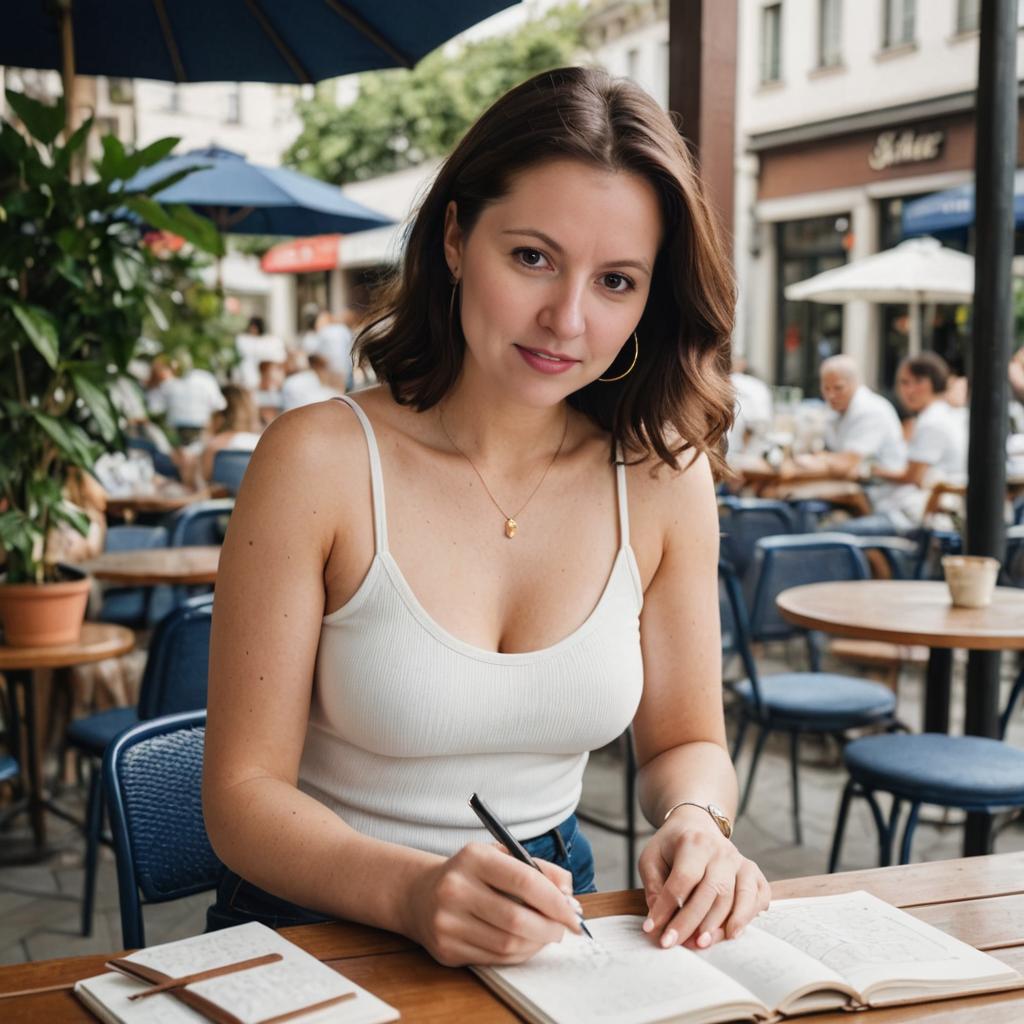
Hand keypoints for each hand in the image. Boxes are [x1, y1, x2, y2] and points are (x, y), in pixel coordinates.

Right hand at [404, 842, 581, 966]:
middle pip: (517, 918)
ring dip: (536, 943)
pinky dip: (518, 955)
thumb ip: (537, 868)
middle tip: (564, 928)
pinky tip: (524, 944)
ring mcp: (448, 922)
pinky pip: (494, 959)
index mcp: (473, 858)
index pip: (524, 880)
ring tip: (546, 935)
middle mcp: (456, 889)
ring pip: (507, 944)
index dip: (555, 900)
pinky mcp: (446, 949)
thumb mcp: (500, 856)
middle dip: (550, 927)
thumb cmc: (470, 873)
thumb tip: (568, 893)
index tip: (573, 912)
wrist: (420, 894)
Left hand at [638, 806, 768, 950]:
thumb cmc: (671, 846)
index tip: (653, 929)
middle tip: (677, 944)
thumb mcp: (651, 857)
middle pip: (712, 891)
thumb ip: (653, 886)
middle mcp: (721, 851)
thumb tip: (658, 918)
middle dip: (693, 921)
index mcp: (694, 842)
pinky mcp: (753, 872)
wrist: (697, 825)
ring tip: (701, 943)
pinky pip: (759, 897)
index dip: (669, 906)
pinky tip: (732, 933)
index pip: (684, 878)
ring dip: (719, 925)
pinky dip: (747, 916)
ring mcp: (740, 861)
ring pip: (735, 898)